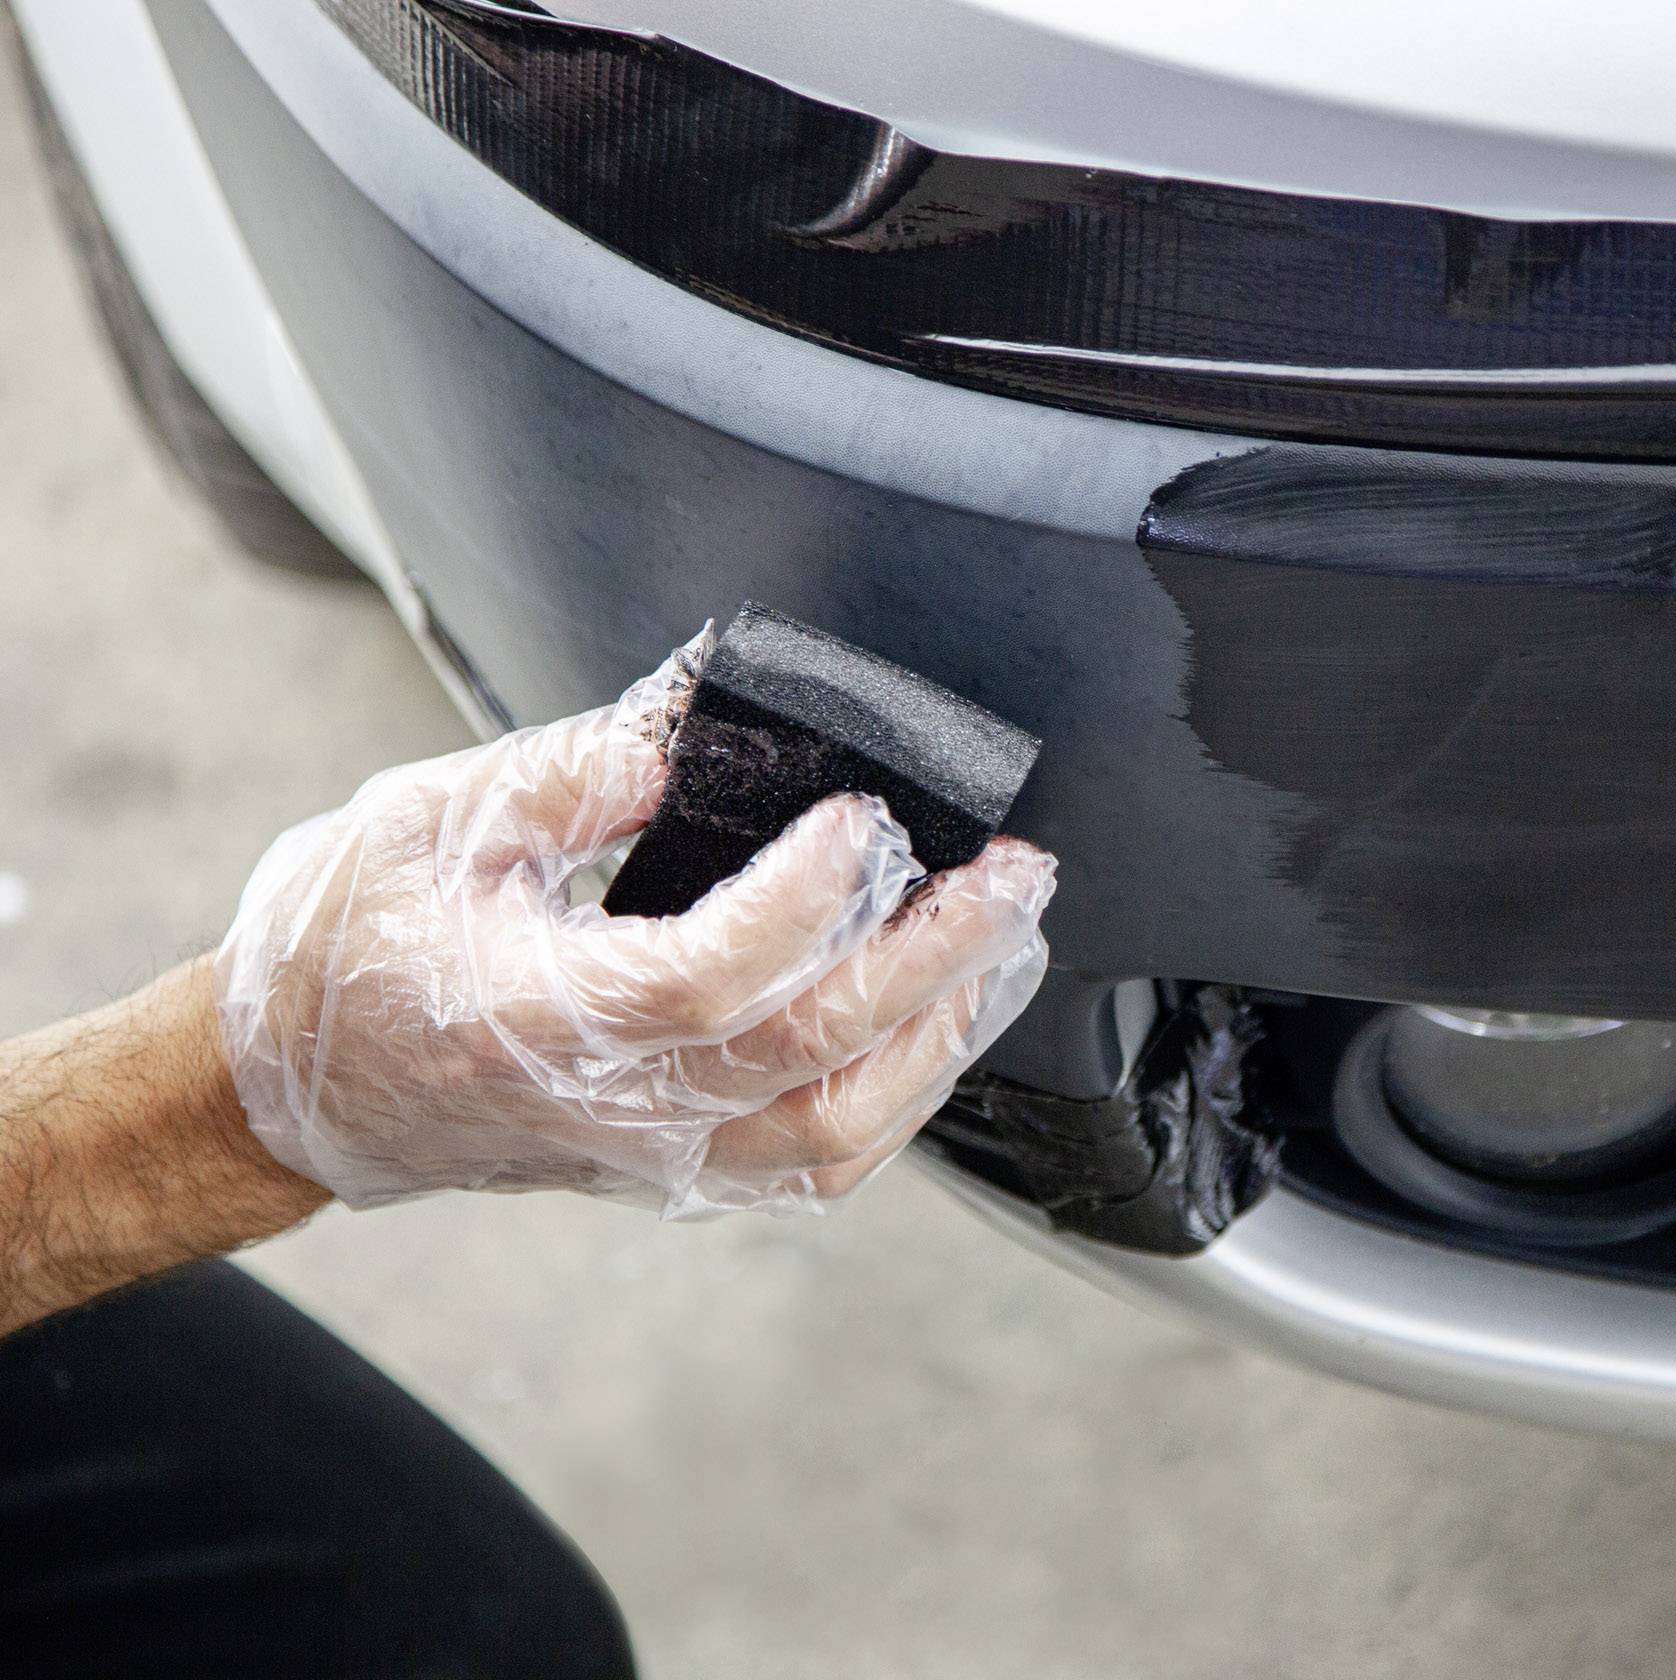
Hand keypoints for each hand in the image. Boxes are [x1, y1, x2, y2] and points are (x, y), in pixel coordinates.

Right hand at [213, 632, 1053, 1215]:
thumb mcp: (434, 823)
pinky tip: (941, 1022)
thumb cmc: (342, 954)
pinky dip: (902, 1096)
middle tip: (1017, 875)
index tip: (868, 814)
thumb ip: (580, 771)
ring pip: (842, 1131)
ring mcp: (655, 1155)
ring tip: (1007, 943)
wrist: (286, 1090)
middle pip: (817, 1053)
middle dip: (941, 957)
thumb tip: (699, 714)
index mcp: (547, 1016)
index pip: (719, 974)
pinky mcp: (676, 1169)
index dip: (810, 896)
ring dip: (944, 1035)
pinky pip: (818, 1161)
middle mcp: (618, 1108)